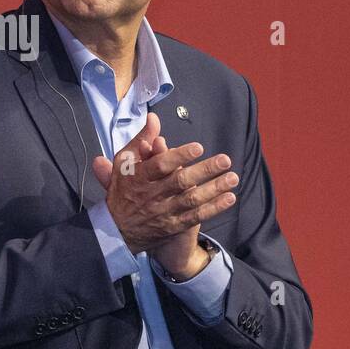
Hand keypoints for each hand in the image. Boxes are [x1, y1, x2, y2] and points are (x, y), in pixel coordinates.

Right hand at [89, 112, 237, 256]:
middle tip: (225, 160)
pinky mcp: (173, 226)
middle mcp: (152, 194)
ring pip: (191, 200)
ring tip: (232, 178)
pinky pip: (195, 217)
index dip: (179, 156)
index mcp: (139, 176)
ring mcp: (163, 211)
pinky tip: (229, 198)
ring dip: (214, 189)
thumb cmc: (123, 189)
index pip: (160, 165)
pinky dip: (213, 208)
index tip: (198, 147)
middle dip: (204, 170)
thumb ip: (142, 140)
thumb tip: (153, 118)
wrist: (116, 230)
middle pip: (180, 181)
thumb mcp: (125, 163)